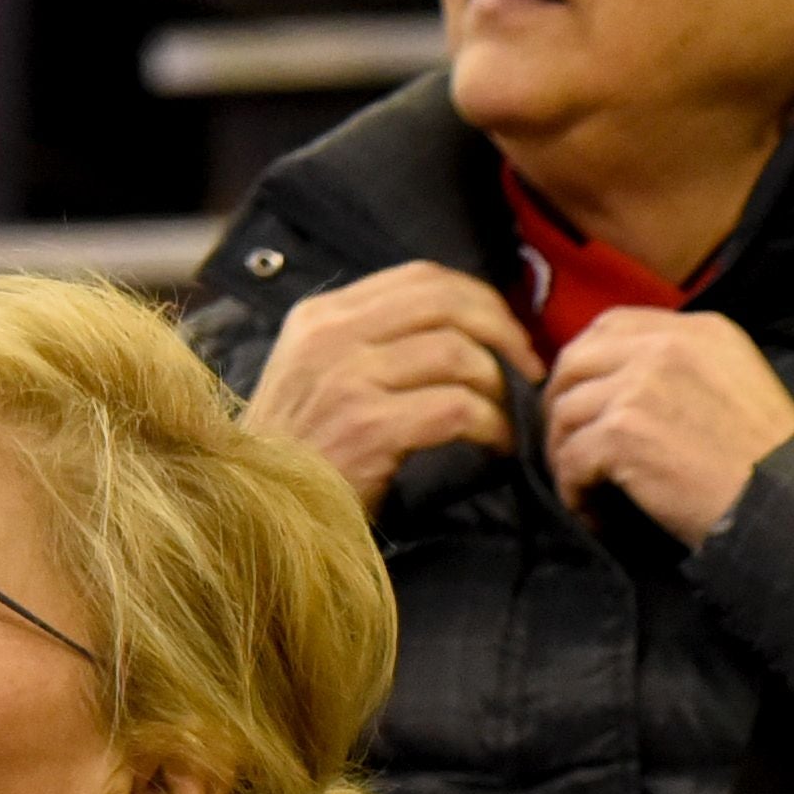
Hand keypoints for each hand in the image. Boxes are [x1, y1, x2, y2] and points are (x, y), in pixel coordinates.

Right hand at [242, 259, 540, 507]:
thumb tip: (467, 328)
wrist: (263, 516)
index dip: (482, 300)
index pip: (422, 277)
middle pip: (447, 303)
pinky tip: (500, 447)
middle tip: (530, 371)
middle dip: (505, 333)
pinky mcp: (367, 427)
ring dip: (501, 388)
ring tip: (511, 418)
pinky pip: (458, 409)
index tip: (510, 336)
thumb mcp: (321, 379)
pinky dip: (494, 427)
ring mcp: (345, 379)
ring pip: (458, 354)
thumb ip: (376, 344)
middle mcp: (330, 336)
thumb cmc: (305, 455)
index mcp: (322, 316)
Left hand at [541, 307, 793, 541]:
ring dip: (565, 454)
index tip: (586, 397)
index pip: (613, 325)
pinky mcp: (621, 432)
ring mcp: (639, 386)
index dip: (586, 361)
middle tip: (568, 445)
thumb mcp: (740, 384)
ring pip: (565, 412)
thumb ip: (688, 368)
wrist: (786, 503)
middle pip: (576, 361)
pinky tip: (594, 512)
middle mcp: (665, 346)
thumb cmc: (772, 461)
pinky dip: (573, 491)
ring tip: (585, 487)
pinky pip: (570, 458)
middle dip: (561, 404)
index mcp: (699, 330)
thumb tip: (629, 386)